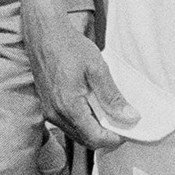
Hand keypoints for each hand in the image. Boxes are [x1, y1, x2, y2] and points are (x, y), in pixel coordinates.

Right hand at [24, 10, 132, 150]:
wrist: (44, 33)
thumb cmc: (69, 46)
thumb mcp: (97, 69)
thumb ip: (112, 97)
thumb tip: (129, 117)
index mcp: (69, 107)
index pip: (95, 138)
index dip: (115, 138)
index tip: (129, 130)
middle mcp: (55, 114)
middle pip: (86, 140)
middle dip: (106, 136)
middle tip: (123, 123)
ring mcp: (49, 111)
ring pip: (76, 133)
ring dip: (95, 129)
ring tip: (110, 114)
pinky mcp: (48, 106)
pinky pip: (68, 123)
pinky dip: (84, 121)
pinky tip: (94, 107)